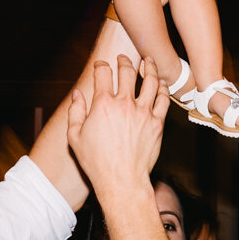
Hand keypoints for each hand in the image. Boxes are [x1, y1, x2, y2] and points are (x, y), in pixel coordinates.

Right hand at [67, 56, 167, 195]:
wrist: (122, 181)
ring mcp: (143, 112)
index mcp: (103, 104)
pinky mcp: (157, 123)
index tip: (101, 65)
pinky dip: (162, 87)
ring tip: (147, 61)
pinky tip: (160, 83)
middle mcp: (124, 104)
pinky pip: (163, 99)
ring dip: (148, 67)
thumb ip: (75, 112)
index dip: (101, 65)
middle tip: (123, 58)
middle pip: (127, 71)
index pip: (103, 73)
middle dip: (124, 60)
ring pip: (150, 80)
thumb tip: (77, 95)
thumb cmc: (97, 162)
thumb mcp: (75, 137)